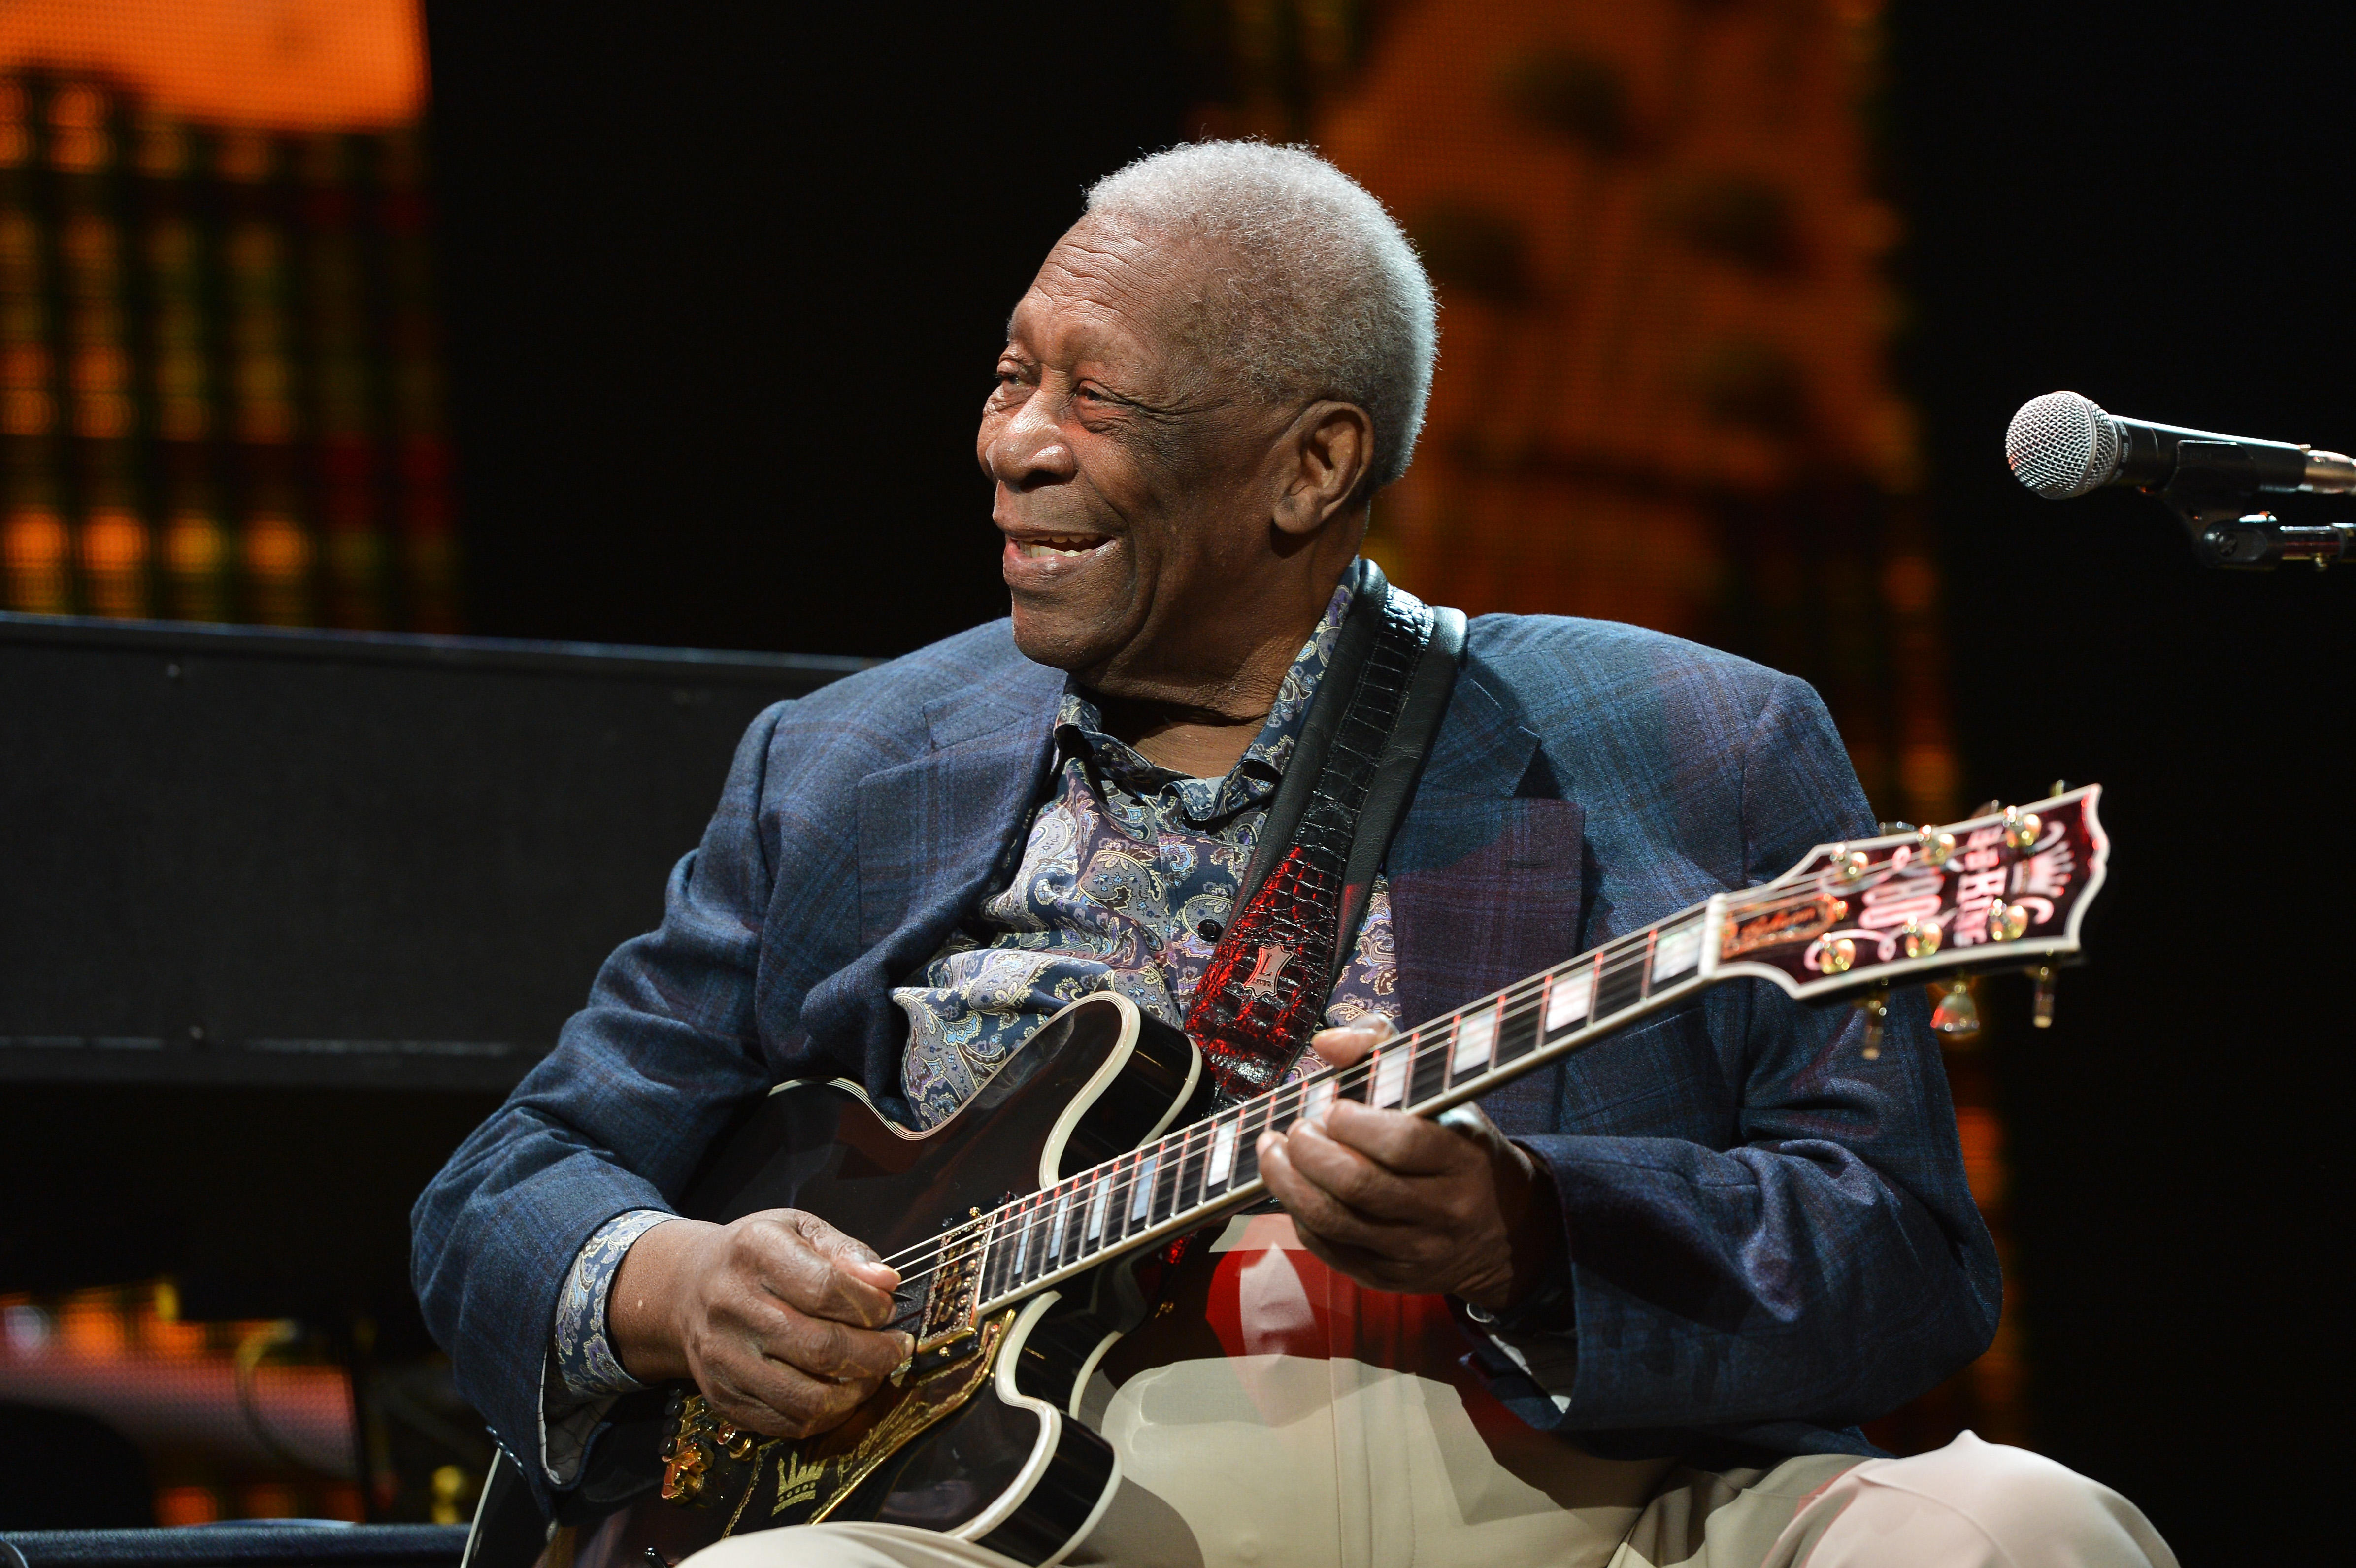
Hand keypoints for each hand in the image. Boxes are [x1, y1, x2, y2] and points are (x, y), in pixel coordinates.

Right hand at [607, 1210, 913, 1439]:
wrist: (687, 1289)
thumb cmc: (757, 1257)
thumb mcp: (799, 1230)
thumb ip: (845, 1251)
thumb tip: (887, 1282)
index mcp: (755, 1252)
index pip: (826, 1288)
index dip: (870, 1306)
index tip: (889, 1308)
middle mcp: (731, 1307)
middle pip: (821, 1348)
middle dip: (875, 1355)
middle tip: (897, 1348)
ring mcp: (723, 1359)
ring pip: (806, 1398)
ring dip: (857, 1392)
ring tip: (873, 1374)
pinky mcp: (722, 1397)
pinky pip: (788, 1423)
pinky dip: (828, 1415)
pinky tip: (843, 1392)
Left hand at [1256, 1020, 1564, 1313]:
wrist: (1501, 1231)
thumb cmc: (1458, 1144)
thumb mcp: (1441, 1094)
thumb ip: (1382, 1051)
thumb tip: (1325, 1042)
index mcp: (1463, 1159)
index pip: (1401, 1143)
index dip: (1352, 1123)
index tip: (1332, 1106)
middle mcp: (1443, 1212)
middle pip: (1359, 1186)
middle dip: (1309, 1152)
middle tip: (1294, 1130)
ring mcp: (1416, 1252)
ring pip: (1335, 1222)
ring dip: (1288, 1184)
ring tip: (1274, 1153)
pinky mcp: (1390, 1279)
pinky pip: (1330, 1250)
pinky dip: (1299, 1217)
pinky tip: (1292, 1190)